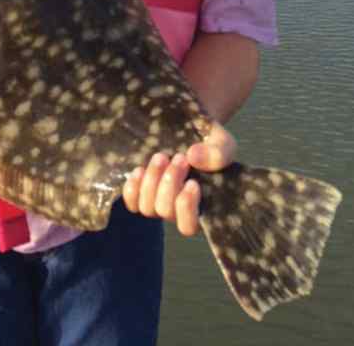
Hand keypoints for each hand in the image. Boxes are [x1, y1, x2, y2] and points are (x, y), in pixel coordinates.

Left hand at [122, 121, 236, 235]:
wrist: (188, 126)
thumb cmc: (208, 140)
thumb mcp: (221, 141)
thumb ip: (218, 152)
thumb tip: (193, 157)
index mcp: (201, 206)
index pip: (189, 226)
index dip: (187, 209)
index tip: (193, 182)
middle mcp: (177, 209)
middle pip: (166, 211)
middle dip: (170, 184)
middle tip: (180, 158)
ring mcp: (157, 201)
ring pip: (147, 207)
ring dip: (152, 181)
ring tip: (161, 157)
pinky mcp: (141, 191)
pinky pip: (131, 201)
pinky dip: (133, 188)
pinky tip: (140, 170)